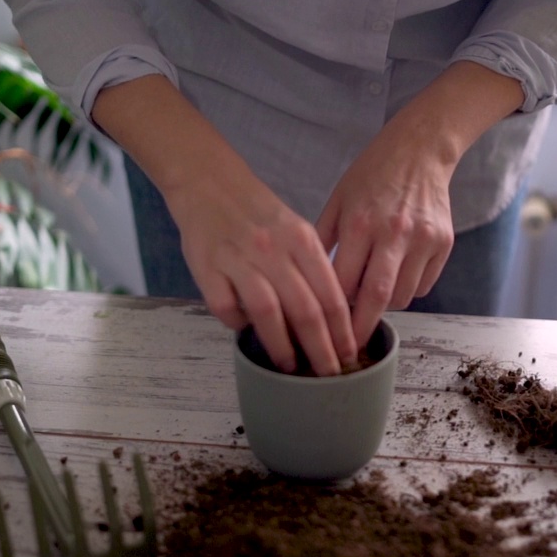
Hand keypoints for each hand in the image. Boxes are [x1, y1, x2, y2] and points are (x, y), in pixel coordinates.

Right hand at [93, 75, 356, 375]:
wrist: (209, 183)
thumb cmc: (260, 213)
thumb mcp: (297, 230)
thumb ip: (313, 270)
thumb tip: (332, 319)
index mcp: (302, 240)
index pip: (330, 295)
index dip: (342, 331)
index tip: (349, 356)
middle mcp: (274, 250)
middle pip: (305, 309)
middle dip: (320, 348)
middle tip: (328, 374)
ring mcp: (239, 259)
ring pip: (267, 312)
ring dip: (282, 345)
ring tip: (290, 366)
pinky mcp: (207, 267)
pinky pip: (225, 307)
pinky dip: (238, 324)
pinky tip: (246, 333)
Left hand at [316, 61, 523, 345]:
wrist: (420, 150)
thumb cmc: (372, 175)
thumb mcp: (338, 200)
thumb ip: (323, 240)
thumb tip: (308, 283)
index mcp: (361, 222)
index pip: (344, 282)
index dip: (332, 310)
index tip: (322, 327)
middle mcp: (395, 232)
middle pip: (378, 297)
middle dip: (360, 328)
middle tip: (347, 351)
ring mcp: (424, 239)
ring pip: (404, 296)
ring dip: (384, 307)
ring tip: (370, 300)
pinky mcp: (443, 243)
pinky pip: (424, 285)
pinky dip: (408, 290)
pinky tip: (395, 275)